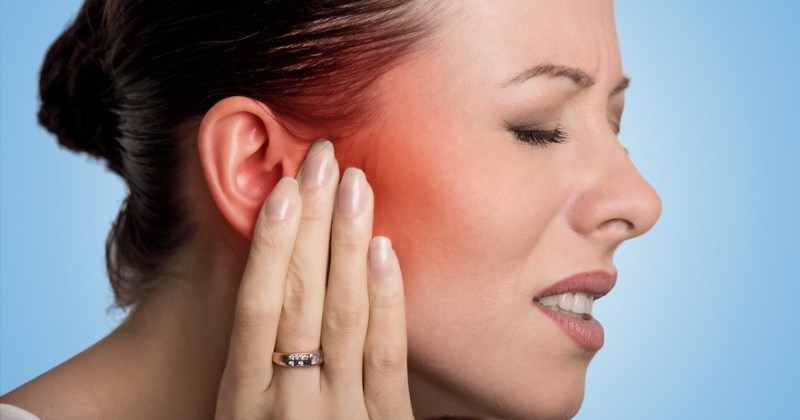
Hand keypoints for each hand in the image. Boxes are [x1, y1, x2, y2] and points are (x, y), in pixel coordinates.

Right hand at [214, 140, 412, 418]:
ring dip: (349, 243)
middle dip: (312, 223)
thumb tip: (262, 295)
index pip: (256, 306)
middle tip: (322, 158)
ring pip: (345, 314)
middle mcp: (289, 404)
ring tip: (354, 183)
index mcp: (243, 404)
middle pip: (301, 296)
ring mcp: (342, 415)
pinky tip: (383, 248)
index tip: (281, 191)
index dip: (269, 244)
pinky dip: (386, 298)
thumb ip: (253, 368)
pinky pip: (387, 354)